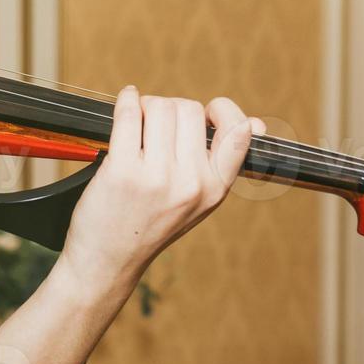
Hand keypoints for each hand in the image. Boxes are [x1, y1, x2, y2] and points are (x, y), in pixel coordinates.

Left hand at [59, 86, 265, 288]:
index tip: (207, 112)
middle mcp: (191, 183)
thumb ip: (220, 165)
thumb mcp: (196, 203)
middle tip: (153, 126)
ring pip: (159, 106)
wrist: (107, 262)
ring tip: (135, 126)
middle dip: (169, 109)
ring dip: (145, 107)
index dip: (223, 111)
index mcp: (215, 189)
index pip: (239, 132)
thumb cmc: (148, 226)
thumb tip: (256, 124)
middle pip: (189, 109)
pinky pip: (128, 114)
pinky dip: (126, 101)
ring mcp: (157, 177)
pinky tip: (125, 103)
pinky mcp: (122, 171)